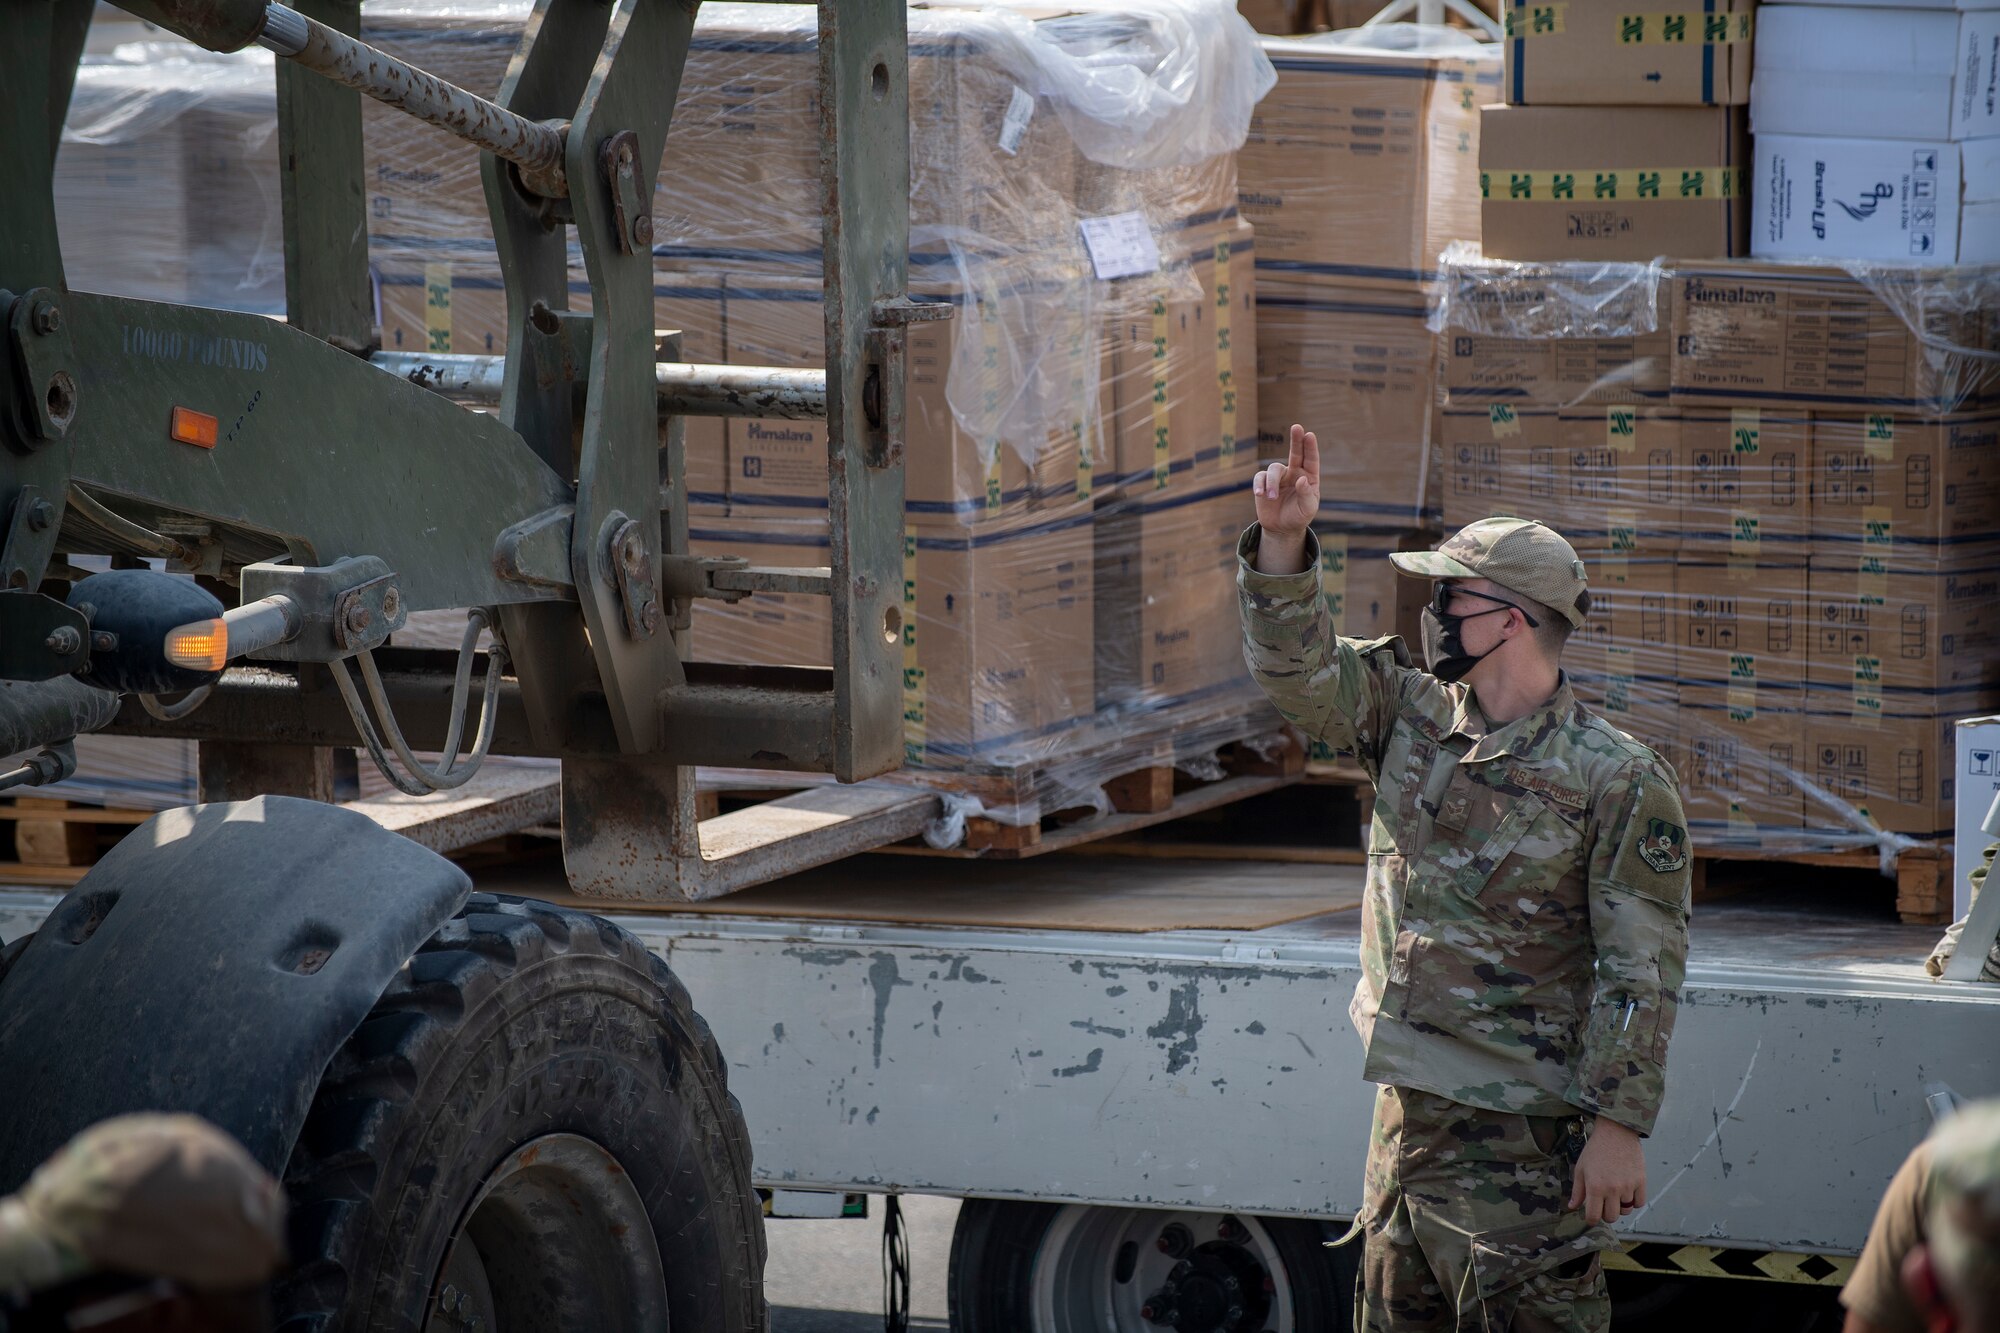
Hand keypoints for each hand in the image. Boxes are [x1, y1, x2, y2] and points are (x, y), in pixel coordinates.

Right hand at [1253, 424, 1320, 538]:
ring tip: (1271, 497)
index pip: (1310, 459)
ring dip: (1272, 482)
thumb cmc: (1298, 517)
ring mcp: (1279, 477)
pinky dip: (1259, 484)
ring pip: (1274, 469)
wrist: (1281, 529)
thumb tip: (1302, 479)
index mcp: (1309, 476)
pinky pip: (1260, 478)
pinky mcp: (1264, 483)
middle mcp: (1294, 473)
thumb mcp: (1307, 509)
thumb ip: (1306, 494)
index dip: (1310, 447)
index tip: (1309, 435)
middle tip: (1296, 427)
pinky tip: (1260, 494)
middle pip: (1295, 452)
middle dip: (1296, 440)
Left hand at [1569, 1118, 1645, 1224]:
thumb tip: (1572, 1207)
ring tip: (1615, 1193)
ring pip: (1626, 1211)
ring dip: (1620, 1206)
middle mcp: (1612, 1189)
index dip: (1591, 1219)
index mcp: (1594, 1187)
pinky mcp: (1641, 1182)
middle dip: (1605, 1213)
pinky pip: (1639, 1203)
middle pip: (1611, 1217)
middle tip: (1603, 1203)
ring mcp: (1628, 1186)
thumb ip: (1577, 1190)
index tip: (1591, 1215)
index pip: (1594, 1217)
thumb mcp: (1581, 1168)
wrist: (1616, 1133)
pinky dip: (1634, 1201)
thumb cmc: (1596, 1150)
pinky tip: (1627, 1192)